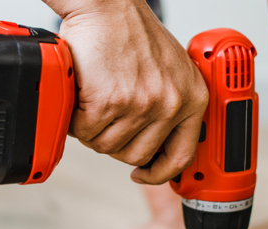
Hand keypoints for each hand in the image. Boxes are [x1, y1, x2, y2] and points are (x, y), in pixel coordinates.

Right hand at [44, 0, 209, 183]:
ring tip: (92, 100)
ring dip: (91, 128)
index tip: (143, 173)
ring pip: (106, 145)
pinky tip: (81, 96)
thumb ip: (168, 105)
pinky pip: (85, 131)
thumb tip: (151, 145)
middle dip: (113, 141)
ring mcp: (142, 104)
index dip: (158, 172)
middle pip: (135, 155)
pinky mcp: (111, 101)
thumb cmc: (130, 32)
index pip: (181, 155)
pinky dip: (75, 118)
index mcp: (192, 98)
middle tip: (104, 118)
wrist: (106, 5)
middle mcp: (172, 104)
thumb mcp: (169, 70)